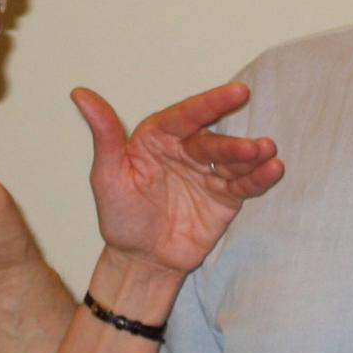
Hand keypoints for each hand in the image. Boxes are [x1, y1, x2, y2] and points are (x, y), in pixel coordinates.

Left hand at [71, 82, 282, 277]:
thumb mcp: (107, 175)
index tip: (236, 92)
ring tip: (268, 152)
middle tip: (258, 143)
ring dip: (252, 155)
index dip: (211, 104)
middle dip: (235, 141)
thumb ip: (104, 134)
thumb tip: (80, 93)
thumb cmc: (120, 215)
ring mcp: (208, 172)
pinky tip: (273, 169)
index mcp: (158, 137)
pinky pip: (243, 184)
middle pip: (213, 139)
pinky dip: (258, 177)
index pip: (186, 116)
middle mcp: (186, 149)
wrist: (141, 261)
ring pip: (233, 159)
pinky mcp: (224, 197)